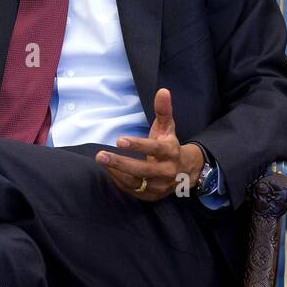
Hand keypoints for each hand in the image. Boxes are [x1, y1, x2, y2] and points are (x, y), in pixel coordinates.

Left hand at [95, 87, 204, 201]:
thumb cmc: (170, 146)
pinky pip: (131, 190)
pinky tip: (108, 169)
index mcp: (171, 152)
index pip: (155, 149)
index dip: (138, 145)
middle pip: (142, 169)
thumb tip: (162, 91)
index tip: (120, 140)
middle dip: (120, 163)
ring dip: (116, 172)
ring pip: (135, 182)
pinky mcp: (150, 195)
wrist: (186, 172)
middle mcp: (166, 171)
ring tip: (101, 160)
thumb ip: (163, 110)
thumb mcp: (168, 128)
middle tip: (100, 155)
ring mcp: (158, 186)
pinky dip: (118, 180)